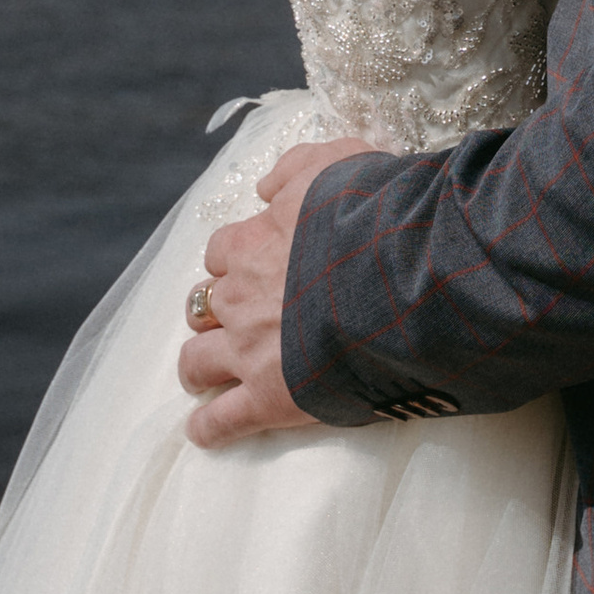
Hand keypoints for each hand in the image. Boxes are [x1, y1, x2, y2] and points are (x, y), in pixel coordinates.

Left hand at [176, 136, 370, 447]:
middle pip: (201, 305)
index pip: (221, 252)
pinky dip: (208, 427)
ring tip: (201, 376)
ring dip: (197, 366)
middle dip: (211, 312)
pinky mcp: (267, 398)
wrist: (396, 273)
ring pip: (196, 361)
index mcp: (252, 244)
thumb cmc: (370, 215)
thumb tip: (264, 187)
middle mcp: (240, 296)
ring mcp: (249, 349)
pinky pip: (222, 420)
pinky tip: (202, 431)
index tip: (248, 268)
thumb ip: (293, 169)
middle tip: (229, 320)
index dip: (233, 261)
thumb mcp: (335, 163)